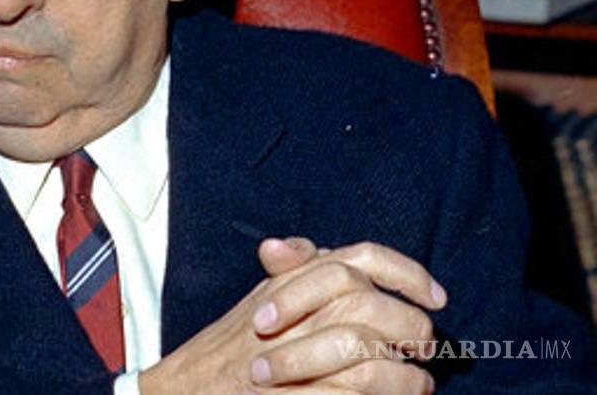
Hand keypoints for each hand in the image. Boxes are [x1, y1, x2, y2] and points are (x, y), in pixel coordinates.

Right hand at [139, 240, 445, 394]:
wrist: (192, 386)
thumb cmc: (230, 344)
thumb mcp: (258, 295)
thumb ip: (289, 270)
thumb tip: (306, 246)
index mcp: (291, 279)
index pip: (358, 258)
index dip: (405, 273)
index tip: (435, 296)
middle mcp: (294, 309)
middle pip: (372, 306)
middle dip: (411, 329)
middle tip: (423, 346)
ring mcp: (292, 352)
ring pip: (369, 353)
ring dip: (406, 372)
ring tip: (419, 381)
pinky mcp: (295, 392)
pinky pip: (354, 391)